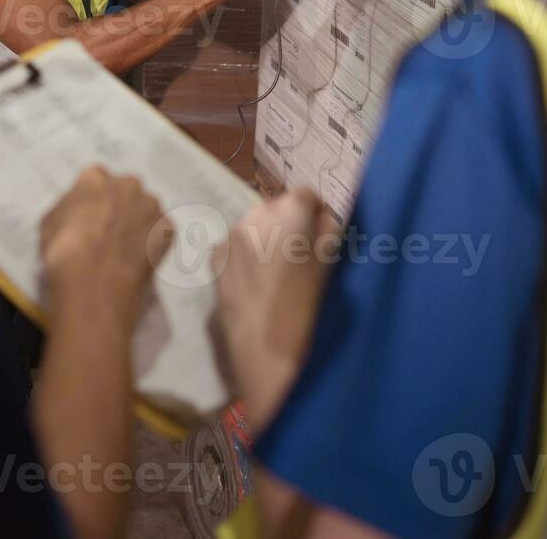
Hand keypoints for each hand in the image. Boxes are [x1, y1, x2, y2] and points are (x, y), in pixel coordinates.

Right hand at [40, 166, 168, 327]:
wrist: (93, 280)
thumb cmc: (64, 251)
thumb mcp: (50, 222)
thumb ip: (68, 208)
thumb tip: (77, 211)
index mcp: (96, 177)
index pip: (96, 180)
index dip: (93, 201)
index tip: (91, 217)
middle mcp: (128, 184)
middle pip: (125, 192)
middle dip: (119, 207)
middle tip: (109, 233)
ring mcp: (151, 206)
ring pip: (145, 210)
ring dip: (138, 224)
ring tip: (123, 250)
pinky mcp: (167, 228)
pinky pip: (159, 232)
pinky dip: (152, 242)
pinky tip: (137, 258)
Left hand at [215, 191, 342, 435]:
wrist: (267, 351)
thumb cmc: (310, 309)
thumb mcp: (332, 264)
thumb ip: (329, 230)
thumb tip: (323, 217)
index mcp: (290, 212)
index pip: (306, 195)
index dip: (316, 213)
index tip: (320, 235)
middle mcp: (256, 215)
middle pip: (277, 208)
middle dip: (289, 225)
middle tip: (299, 258)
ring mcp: (230, 237)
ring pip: (254, 226)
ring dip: (266, 239)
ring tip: (275, 275)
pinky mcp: (214, 259)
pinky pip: (234, 246)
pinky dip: (245, 256)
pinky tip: (255, 284)